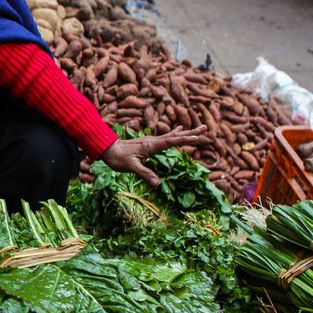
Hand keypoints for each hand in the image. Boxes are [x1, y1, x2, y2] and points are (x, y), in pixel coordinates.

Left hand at [94, 126, 209, 187]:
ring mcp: (151, 140)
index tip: (198, 138)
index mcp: (151, 145)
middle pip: (176, 136)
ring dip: (186, 132)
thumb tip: (157, 184)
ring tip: (198, 128)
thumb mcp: (131, 168)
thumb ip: (145, 174)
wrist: (107, 148)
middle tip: (205, 128)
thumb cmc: (118, 158)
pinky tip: (179, 129)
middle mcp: (153, 140)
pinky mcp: (149, 142)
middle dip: (190, 133)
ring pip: (172, 135)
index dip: (185, 140)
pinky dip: (175, 133)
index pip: (172, 141)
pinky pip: (166, 137)